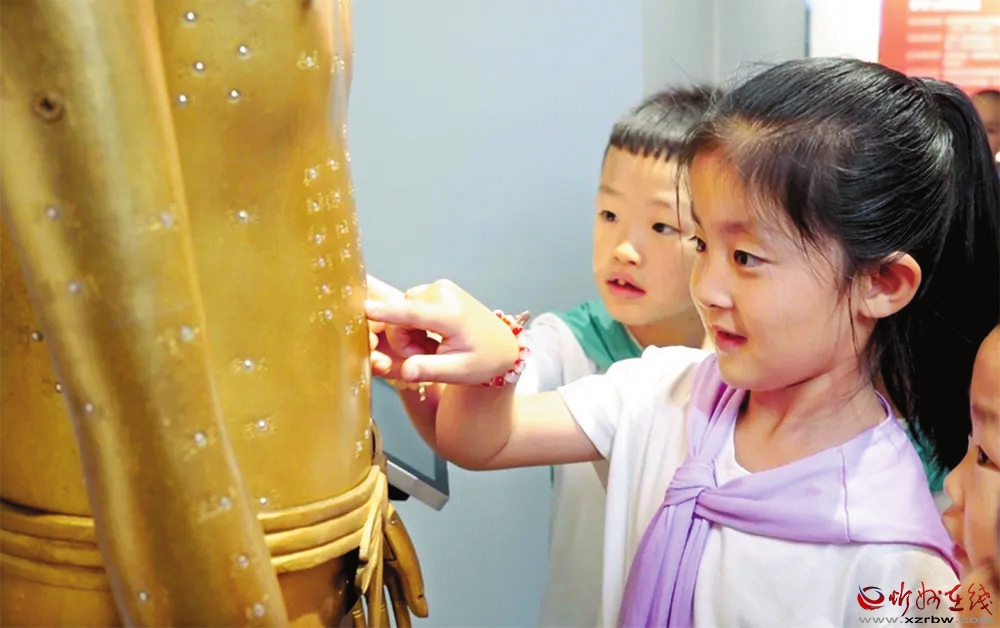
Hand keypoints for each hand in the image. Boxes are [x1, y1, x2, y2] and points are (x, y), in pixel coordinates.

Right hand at [364, 279, 519, 385]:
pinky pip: (409, 307)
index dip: (387, 312)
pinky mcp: (436, 288)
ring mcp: (439, 288)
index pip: (412, 313)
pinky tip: (433, 336)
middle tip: (428, 355)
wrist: (502, 345)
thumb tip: (406, 371)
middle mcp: (443, 293)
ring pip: (402, 312)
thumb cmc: (483, 361)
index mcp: (451, 315)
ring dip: (410, 334)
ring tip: (434, 347)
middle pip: (400, 317)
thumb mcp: (459, 372)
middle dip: (405, 341)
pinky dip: (415, 325)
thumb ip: (431, 370)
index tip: (365, 308)